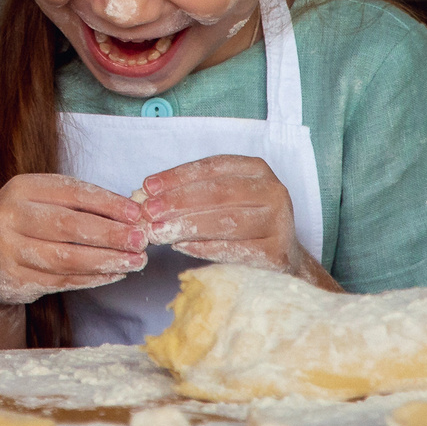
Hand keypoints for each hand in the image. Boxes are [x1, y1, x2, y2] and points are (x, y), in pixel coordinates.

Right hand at [0, 175, 148, 308]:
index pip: (72, 192)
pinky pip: (59, 280)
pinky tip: (113, 275)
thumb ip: (80, 206)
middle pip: (70, 225)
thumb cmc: (24, 226)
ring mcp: (6, 248)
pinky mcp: (11, 279)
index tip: (136, 214)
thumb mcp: (42, 205)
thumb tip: (131, 214)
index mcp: (22, 187)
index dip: (107, 203)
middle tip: (141, 240)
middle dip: (111, 234)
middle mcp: (10, 215)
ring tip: (135, 262)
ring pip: (66, 257)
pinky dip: (91, 278)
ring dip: (106, 261)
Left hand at [139, 154, 308, 276]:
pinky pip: (235, 249)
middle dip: (178, 202)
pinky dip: (204, 248)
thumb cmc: (243, 224)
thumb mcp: (220, 201)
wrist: (282, 258)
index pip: (212, 167)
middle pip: (218, 193)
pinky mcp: (277, 253)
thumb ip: (188, 195)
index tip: (147, 187)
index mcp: (256, 170)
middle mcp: (272, 191)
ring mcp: (279, 222)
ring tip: (158, 232)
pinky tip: (181, 247)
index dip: (177, 177)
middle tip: (148, 212)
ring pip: (226, 221)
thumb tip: (144, 196)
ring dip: (186, 226)